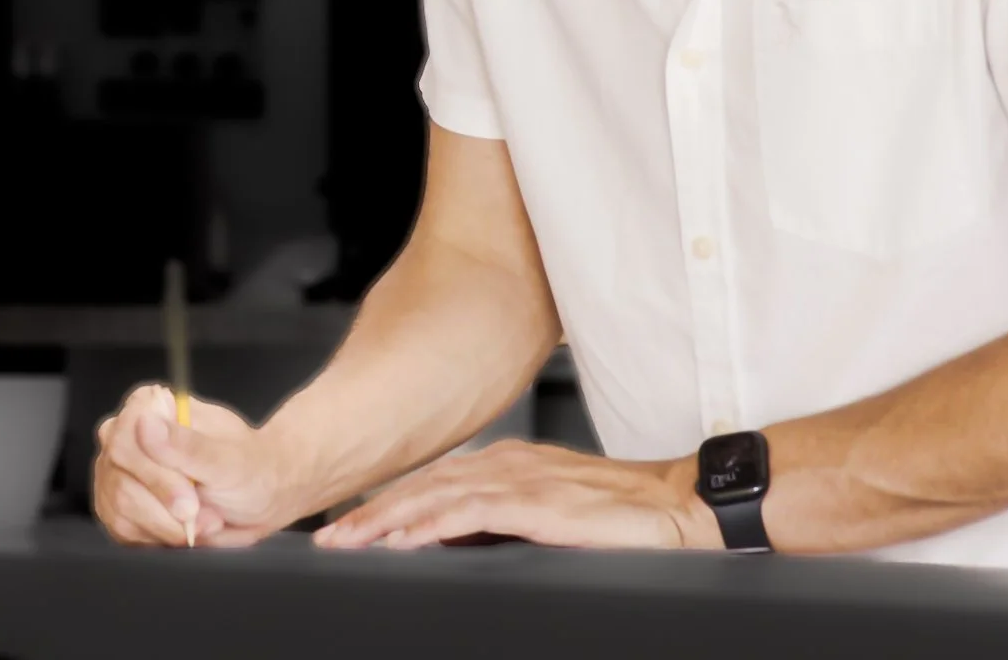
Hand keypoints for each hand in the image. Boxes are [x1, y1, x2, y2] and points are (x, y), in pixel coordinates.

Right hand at [91, 383, 297, 547]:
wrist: (261, 501)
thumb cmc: (251, 469)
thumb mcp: (228, 459)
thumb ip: (187, 445)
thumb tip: (146, 424)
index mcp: (152, 406)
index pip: (125, 434)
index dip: (153, 473)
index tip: (188, 498)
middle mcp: (129, 436)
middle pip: (121, 476)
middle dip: (166, 505)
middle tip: (201, 511)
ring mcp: (120, 472)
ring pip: (121, 507)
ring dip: (168, 525)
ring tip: (203, 519)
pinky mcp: (120, 506)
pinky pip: (123, 530)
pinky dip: (159, 536)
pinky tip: (184, 528)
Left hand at [312, 439, 716, 550]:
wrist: (678, 506)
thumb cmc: (620, 513)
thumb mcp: (548, 511)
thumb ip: (502, 518)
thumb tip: (454, 541)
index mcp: (507, 463)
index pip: (432, 482)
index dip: (385, 502)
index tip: (347, 525)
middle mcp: (506, 465)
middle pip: (422, 486)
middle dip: (370, 513)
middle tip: (328, 539)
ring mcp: (521, 481)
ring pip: (436, 498)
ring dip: (386, 521)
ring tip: (349, 542)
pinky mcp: (539, 504)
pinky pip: (472, 514)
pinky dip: (432, 527)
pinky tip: (404, 541)